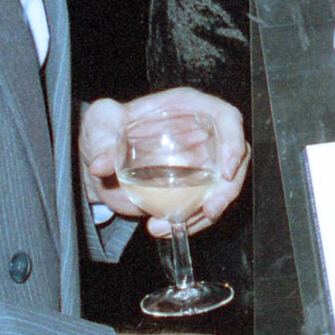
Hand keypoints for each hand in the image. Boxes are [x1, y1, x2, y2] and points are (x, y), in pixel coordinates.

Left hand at [80, 88, 249, 236]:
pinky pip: (203, 207)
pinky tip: (163, 227)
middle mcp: (201, 133)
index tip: (225, 172)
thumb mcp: (100, 123)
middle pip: (235, 158)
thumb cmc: (105, 129)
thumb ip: (101, 139)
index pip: (226, 118)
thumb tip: (102, 164)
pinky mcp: (192, 189)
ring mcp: (200, 163)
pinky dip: (190, 222)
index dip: (234, 143)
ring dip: (205, 213)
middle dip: (228, 189)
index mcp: (187, 107)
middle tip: (208, 211)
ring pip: (222, 188)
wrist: (98, 162)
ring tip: (168, 225)